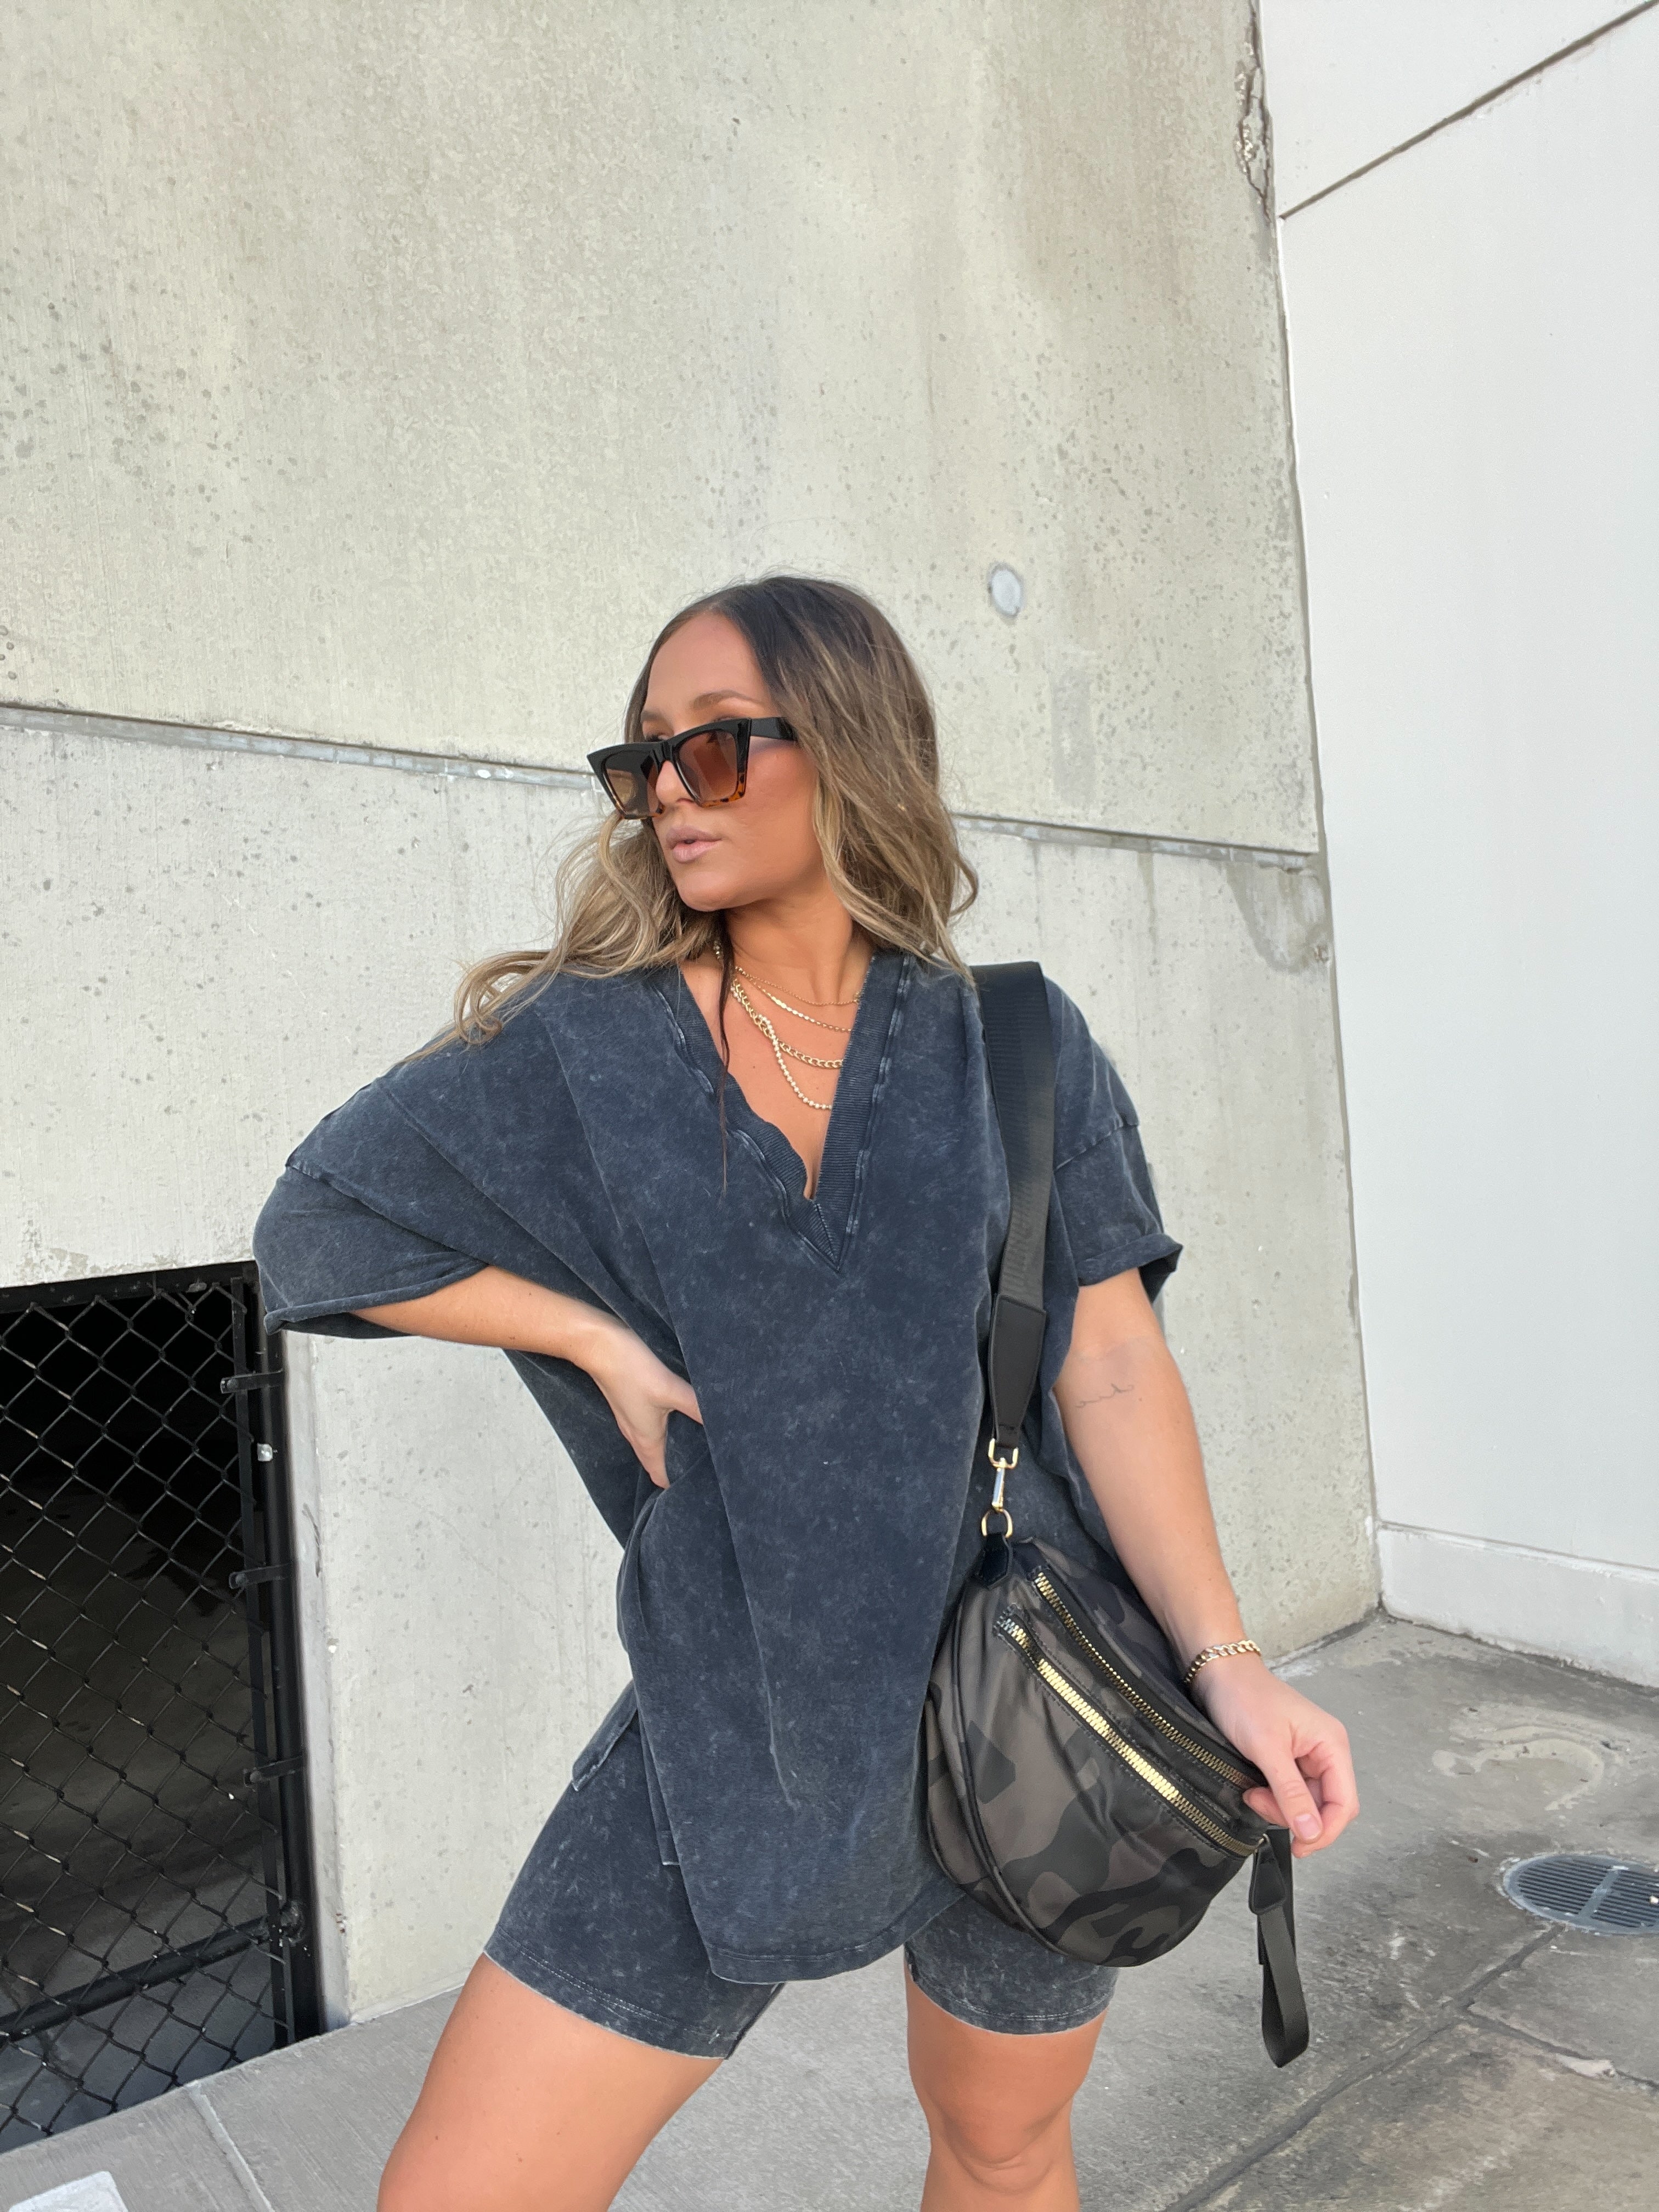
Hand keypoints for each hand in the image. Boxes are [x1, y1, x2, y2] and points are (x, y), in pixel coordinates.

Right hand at [582, 1316, 701, 1488]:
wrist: (598, 1344)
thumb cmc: (630, 1369)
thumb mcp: (670, 1389)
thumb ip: (697, 1406)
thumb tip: (725, 1422)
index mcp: (647, 1440)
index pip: (661, 1477)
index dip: (678, 1486)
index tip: (701, 1485)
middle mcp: (636, 1434)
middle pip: (658, 1463)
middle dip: (678, 1468)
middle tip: (705, 1465)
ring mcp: (631, 1418)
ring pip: (653, 1443)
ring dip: (671, 1447)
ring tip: (697, 1443)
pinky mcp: (630, 1402)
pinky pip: (648, 1425)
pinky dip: (664, 1428)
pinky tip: (678, 1414)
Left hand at [1191, 1658, 1357, 1857]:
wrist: (1219, 1674)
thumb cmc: (1244, 1699)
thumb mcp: (1267, 1748)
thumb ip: (1291, 1792)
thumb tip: (1311, 1831)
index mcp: (1332, 1745)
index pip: (1344, 1803)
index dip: (1325, 1830)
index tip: (1299, 1845)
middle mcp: (1326, 1751)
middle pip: (1326, 1806)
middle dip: (1296, 1817)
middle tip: (1261, 1806)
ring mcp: (1308, 1755)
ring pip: (1306, 1802)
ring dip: (1281, 1807)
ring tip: (1253, 1793)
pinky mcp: (1289, 1758)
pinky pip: (1291, 1791)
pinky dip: (1274, 1797)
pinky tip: (1254, 1788)